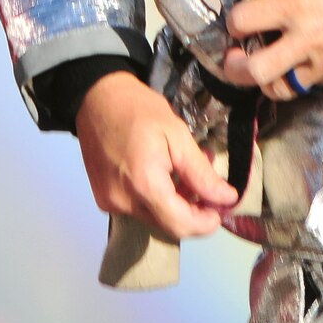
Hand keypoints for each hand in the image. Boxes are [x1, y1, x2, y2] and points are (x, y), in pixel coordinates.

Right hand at [74, 71, 236, 237]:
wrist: (96, 97)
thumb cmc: (138, 109)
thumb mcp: (177, 134)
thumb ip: (201, 173)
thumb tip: (227, 198)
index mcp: (144, 185)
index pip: (181, 225)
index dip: (206, 223)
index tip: (221, 207)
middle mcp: (124, 202)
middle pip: (168, 224)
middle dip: (193, 209)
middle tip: (207, 182)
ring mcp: (110, 202)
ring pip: (154, 216)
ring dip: (175, 202)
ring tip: (186, 171)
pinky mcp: (103, 198)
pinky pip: (138, 207)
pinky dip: (156, 197)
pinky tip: (163, 173)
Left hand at [221, 0, 322, 99]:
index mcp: (295, 5)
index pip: (242, 21)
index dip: (233, 24)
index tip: (237, 25)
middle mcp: (306, 38)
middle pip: (254, 71)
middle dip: (235, 69)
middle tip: (234, 62)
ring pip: (282, 88)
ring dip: (269, 80)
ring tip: (268, 69)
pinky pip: (314, 83)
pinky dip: (305, 75)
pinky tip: (310, 61)